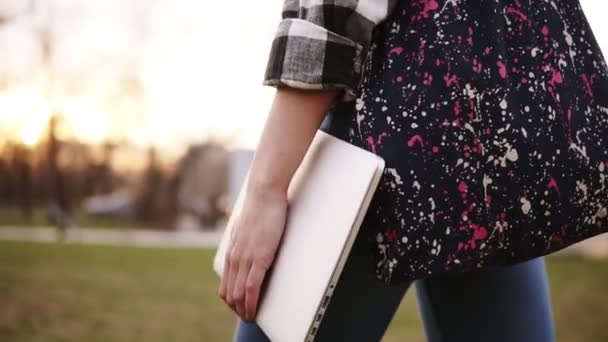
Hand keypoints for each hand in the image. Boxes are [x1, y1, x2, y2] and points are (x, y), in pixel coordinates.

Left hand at [218, 186, 287, 321]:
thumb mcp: (247, 227)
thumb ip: (246, 239)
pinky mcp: (259, 258)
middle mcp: (235, 257)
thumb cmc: (260, 207)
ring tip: (251, 318)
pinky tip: (255, 310)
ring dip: (244, 310)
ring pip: (239, 294)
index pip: (226, 285)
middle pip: (229, 293)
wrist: (264, 193)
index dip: (232, 301)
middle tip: (248, 317)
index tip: (241, 308)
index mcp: (233, 252)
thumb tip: (249, 242)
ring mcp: (246, 259)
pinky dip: (252, 302)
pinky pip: (252, 287)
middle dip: (237, 310)